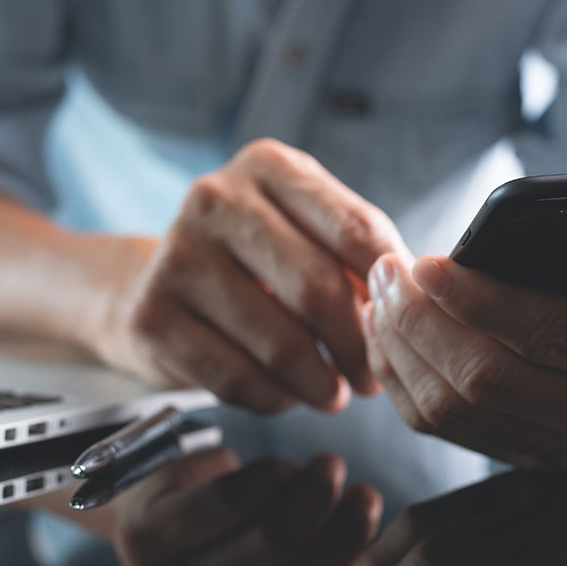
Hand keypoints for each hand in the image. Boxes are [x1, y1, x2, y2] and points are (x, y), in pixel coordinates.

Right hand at [92, 138, 408, 413]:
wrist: (150, 286)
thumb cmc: (252, 262)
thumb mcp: (303, 232)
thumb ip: (358, 253)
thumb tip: (416, 299)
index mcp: (268, 166)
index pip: (356, 229)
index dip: (391, 291)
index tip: (405, 328)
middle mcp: (217, 199)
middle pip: (318, 287)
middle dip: (357, 346)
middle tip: (372, 378)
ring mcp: (177, 256)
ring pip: (279, 342)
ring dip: (319, 383)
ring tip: (332, 393)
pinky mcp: (151, 317)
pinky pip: (236, 378)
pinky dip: (274, 399)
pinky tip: (285, 395)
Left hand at [104, 446, 381, 565]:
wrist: (151, 520)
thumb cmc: (236, 560)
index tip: (388, 550)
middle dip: (347, 537)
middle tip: (368, 494)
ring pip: (270, 544)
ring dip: (313, 495)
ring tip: (330, 468)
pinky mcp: (143, 543)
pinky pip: (229, 502)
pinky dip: (271, 475)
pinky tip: (283, 467)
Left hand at [362, 200, 566, 468]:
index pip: (550, 335)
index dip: (480, 300)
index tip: (426, 262)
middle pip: (487, 378)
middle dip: (423, 321)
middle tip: (388, 267)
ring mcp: (562, 449)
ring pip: (454, 409)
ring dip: (401, 349)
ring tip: (378, 291)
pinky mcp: (523, 457)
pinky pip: (442, 429)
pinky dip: (399, 380)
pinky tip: (384, 332)